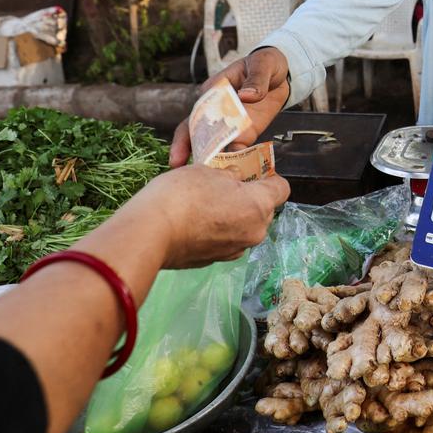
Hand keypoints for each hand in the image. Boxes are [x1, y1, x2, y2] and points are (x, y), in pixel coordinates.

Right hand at [124, 165, 290, 268]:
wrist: (150, 232)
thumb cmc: (182, 195)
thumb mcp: (208, 171)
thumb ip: (230, 175)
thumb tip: (236, 178)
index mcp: (259, 206)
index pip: (281, 188)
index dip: (269, 177)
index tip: (252, 171)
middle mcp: (255, 231)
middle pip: (264, 210)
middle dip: (250, 197)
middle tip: (225, 185)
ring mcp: (235, 249)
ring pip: (245, 227)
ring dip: (234, 215)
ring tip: (207, 203)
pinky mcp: (215, 261)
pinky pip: (226, 240)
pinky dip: (218, 231)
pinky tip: (196, 221)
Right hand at [170, 48, 291, 167]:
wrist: (283, 72)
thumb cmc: (266, 63)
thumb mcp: (262, 66)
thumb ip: (255, 81)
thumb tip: (245, 96)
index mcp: (213, 92)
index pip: (195, 115)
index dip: (186, 133)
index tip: (181, 149)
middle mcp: (217, 111)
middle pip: (197, 134)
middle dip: (187, 152)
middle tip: (181, 171)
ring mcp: (231, 124)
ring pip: (215, 146)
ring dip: (209, 162)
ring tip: (204, 181)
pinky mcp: (246, 132)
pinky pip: (237, 149)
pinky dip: (234, 162)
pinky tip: (232, 178)